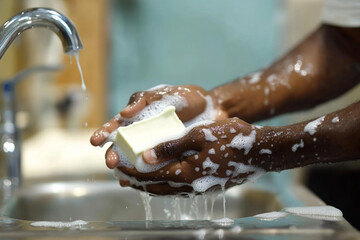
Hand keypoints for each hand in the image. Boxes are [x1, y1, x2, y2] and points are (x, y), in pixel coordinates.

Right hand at [90, 85, 226, 168]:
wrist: (212, 110)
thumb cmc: (186, 98)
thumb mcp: (164, 94)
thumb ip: (144, 100)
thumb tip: (124, 113)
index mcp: (138, 117)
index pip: (116, 125)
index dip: (103, 133)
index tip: (94, 141)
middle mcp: (142, 134)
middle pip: (122, 146)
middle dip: (113, 154)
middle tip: (111, 162)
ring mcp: (154, 146)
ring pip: (134, 160)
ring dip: (125, 170)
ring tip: (122, 178)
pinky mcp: (166, 156)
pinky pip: (152, 167)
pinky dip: (143, 175)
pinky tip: (136, 184)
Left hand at [115, 119, 264, 194]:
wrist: (260, 153)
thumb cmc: (232, 139)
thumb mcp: (200, 135)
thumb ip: (172, 146)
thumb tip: (147, 155)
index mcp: (185, 172)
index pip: (150, 174)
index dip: (132, 169)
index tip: (117, 164)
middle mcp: (189, 185)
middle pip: (155, 186)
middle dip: (136, 180)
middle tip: (120, 174)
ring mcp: (198, 188)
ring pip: (165, 191)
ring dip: (147, 185)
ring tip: (134, 179)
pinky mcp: (205, 187)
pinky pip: (177, 190)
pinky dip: (163, 186)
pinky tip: (160, 179)